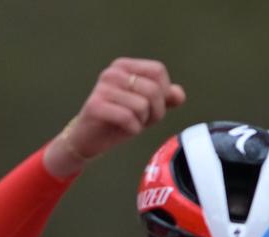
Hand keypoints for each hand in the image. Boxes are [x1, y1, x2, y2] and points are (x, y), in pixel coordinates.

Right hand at [46, 58, 186, 176]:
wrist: (89, 139)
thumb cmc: (119, 121)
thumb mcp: (146, 108)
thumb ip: (164, 98)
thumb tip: (179, 94)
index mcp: (124, 66)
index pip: (158, 71)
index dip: (163, 93)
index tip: (152, 106)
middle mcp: (112, 72)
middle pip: (154, 89)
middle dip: (156, 112)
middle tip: (142, 120)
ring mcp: (102, 87)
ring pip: (143, 105)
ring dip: (143, 122)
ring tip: (130, 123)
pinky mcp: (96, 106)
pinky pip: (128, 117)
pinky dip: (133, 129)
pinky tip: (124, 129)